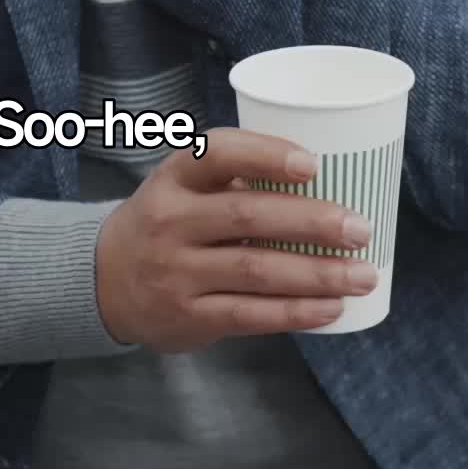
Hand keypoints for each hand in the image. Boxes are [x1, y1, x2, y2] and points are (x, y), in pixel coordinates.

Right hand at [95, 128, 376, 348]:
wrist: (104, 279)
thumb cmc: (167, 220)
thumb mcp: (182, 186)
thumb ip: (235, 177)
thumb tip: (329, 179)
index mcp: (175, 176)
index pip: (217, 153)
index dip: (266, 155)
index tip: (313, 164)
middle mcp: (171, 220)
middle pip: (247, 215)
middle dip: (311, 221)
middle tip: (360, 227)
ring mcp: (177, 271)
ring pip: (256, 270)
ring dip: (317, 273)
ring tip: (363, 274)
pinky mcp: (188, 315)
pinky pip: (249, 314)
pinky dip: (295, 312)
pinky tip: (331, 308)